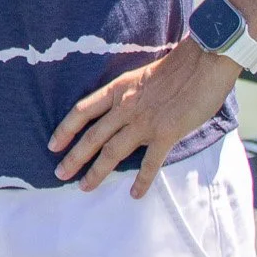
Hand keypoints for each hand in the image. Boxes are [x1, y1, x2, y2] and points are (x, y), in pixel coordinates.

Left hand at [49, 41, 241, 197]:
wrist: (204, 62)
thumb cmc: (178, 66)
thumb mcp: (140, 76)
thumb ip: (129, 94)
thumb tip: (121, 111)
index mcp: (118, 90)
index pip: (82, 111)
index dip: (65, 129)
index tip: (52, 145)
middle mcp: (125, 107)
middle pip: (92, 136)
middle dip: (74, 157)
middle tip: (59, 174)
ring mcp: (145, 122)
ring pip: (112, 152)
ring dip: (96, 172)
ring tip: (84, 187)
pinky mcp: (167, 133)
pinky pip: (151, 162)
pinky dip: (142, 180)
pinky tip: (135, 194)